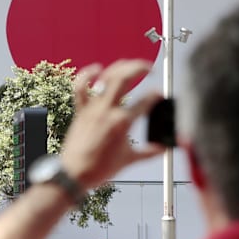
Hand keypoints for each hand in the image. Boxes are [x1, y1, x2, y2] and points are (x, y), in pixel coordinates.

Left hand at [61, 60, 164, 189]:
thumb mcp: (129, 160)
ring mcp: (92, 109)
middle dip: (139, 67)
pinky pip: (81, 88)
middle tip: (149, 68)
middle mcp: (107, 111)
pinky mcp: (80, 111)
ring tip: (129, 64)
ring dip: (118, 67)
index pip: (146, 101)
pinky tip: (96, 69)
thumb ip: (150, 152)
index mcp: (122, 122)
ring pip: (105, 78)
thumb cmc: (98, 169)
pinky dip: (86, 75)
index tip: (160, 96)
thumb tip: (164, 148)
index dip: (157, 96)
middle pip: (124, 78)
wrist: (73, 174)